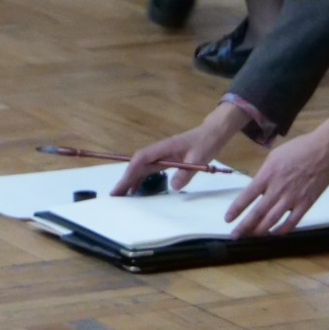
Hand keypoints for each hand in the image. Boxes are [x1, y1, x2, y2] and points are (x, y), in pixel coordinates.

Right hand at [113, 104, 243, 194]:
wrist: (213, 133)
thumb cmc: (206, 143)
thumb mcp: (199, 158)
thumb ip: (187, 172)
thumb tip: (174, 187)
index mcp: (164, 148)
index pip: (141, 159)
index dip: (131, 172)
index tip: (122, 185)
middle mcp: (159, 151)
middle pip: (137, 164)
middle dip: (125, 179)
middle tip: (115, 195)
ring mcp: (161, 155)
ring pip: (141, 167)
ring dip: (131, 180)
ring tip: (123, 195)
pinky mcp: (166, 159)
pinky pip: (149, 169)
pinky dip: (141, 179)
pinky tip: (138, 189)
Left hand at [225, 110, 328, 236]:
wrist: (325, 150)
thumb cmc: (299, 149)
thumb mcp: (274, 156)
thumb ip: (264, 174)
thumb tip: (257, 188)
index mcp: (268, 175)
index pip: (246, 196)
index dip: (235, 210)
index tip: (228, 219)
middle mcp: (277, 189)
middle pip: (257, 213)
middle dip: (243, 226)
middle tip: (235, 235)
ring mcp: (292, 198)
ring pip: (272, 221)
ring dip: (259, 231)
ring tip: (251, 236)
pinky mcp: (306, 204)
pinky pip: (291, 222)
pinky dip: (281, 230)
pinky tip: (274, 233)